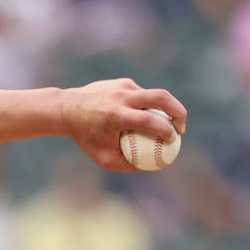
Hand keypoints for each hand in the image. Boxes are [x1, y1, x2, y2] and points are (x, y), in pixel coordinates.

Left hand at [60, 79, 186, 172]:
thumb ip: (125, 164)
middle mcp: (121, 97)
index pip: (149, 120)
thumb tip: (148, 166)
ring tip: (169, 123)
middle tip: (182, 126)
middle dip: (179, 111)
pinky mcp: (123, 82)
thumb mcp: (102, 157)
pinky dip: (147, 105)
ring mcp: (123, 87)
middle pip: (160, 97)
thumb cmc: (86, 136)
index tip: (174, 139)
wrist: (67, 109)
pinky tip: (143, 115)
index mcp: (116, 115)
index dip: (166, 129)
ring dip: (165, 108)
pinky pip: (142, 95)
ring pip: (153, 95)